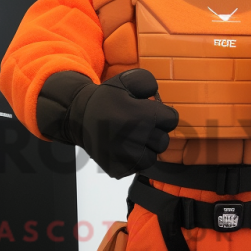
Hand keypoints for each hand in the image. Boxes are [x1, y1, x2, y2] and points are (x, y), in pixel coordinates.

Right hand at [37, 69, 178, 178]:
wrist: (78, 118)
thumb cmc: (105, 100)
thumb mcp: (124, 81)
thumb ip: (146, 82)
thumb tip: (156, 95)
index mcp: (141, 116)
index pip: (171, 119)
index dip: (162, 114)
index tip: (149, 112)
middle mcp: (136, 139)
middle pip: (163, 140)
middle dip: (155, 132)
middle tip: (139, 125)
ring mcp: (127, 157)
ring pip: (153, 156)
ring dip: (147, 147)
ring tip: (132, 137)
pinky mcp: (120, 169)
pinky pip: (140, 167)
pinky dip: (136, 158)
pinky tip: (125, 147)